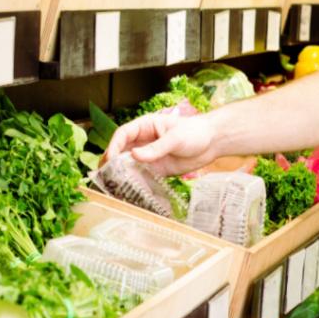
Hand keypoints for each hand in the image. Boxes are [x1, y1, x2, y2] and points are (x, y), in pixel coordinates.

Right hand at [103, 111, 219, 176]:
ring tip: (113, 186)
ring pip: (128, 165)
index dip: (114, 145)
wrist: (213, 143)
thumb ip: (156, 148)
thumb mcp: (175, 138)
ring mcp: (149, 156)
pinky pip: (140, 176)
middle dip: (111, 162)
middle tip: (105, 176)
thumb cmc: (195, 132)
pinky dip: (133, 182)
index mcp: (145, 126)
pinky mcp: (156, 169)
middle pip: (120, 151)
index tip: (111, 159)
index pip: (123, 134)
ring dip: (120, 174)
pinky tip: (129, 190)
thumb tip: (135, 155)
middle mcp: (143, 141)